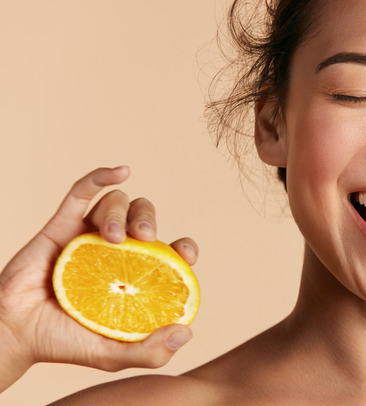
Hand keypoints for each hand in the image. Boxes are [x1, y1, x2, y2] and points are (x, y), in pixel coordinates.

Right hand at [0, 166, 197, 391]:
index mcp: (135, 274)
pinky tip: (120, 171)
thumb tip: (187, 331)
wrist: (14, 334)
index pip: (170, 252)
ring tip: (113, 237)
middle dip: (151, 221)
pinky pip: (82, 192)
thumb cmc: (65, 342)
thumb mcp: (114, 355)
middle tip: (146, 238)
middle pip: (145, 218)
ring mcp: (89, 235)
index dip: (184, 248)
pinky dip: (101, 177)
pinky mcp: (61, 224)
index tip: (186, 254)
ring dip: (121, 212)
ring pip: (117, 203)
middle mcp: (117, 251)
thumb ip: (151, 351)